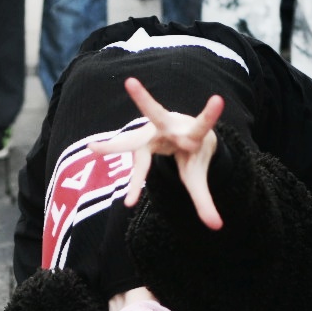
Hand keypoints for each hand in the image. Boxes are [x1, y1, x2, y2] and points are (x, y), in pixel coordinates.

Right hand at [88, 77, 224, 227]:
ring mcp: (150, 132)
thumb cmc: (194, 156)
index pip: (201, 124)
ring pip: (131, 138)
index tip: (218, 100)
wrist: (185, 138)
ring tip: (93, 148)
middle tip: (130, 83)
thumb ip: (205, 201)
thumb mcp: (198, 178)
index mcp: (191, 133)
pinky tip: (93, 148)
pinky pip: (123, 146)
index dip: (209, 114)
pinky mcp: (138, 139)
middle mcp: (169, 127)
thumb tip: (217, 227)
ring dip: (113, 144)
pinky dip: (109, 148)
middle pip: (155, 116)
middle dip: (145, 101)